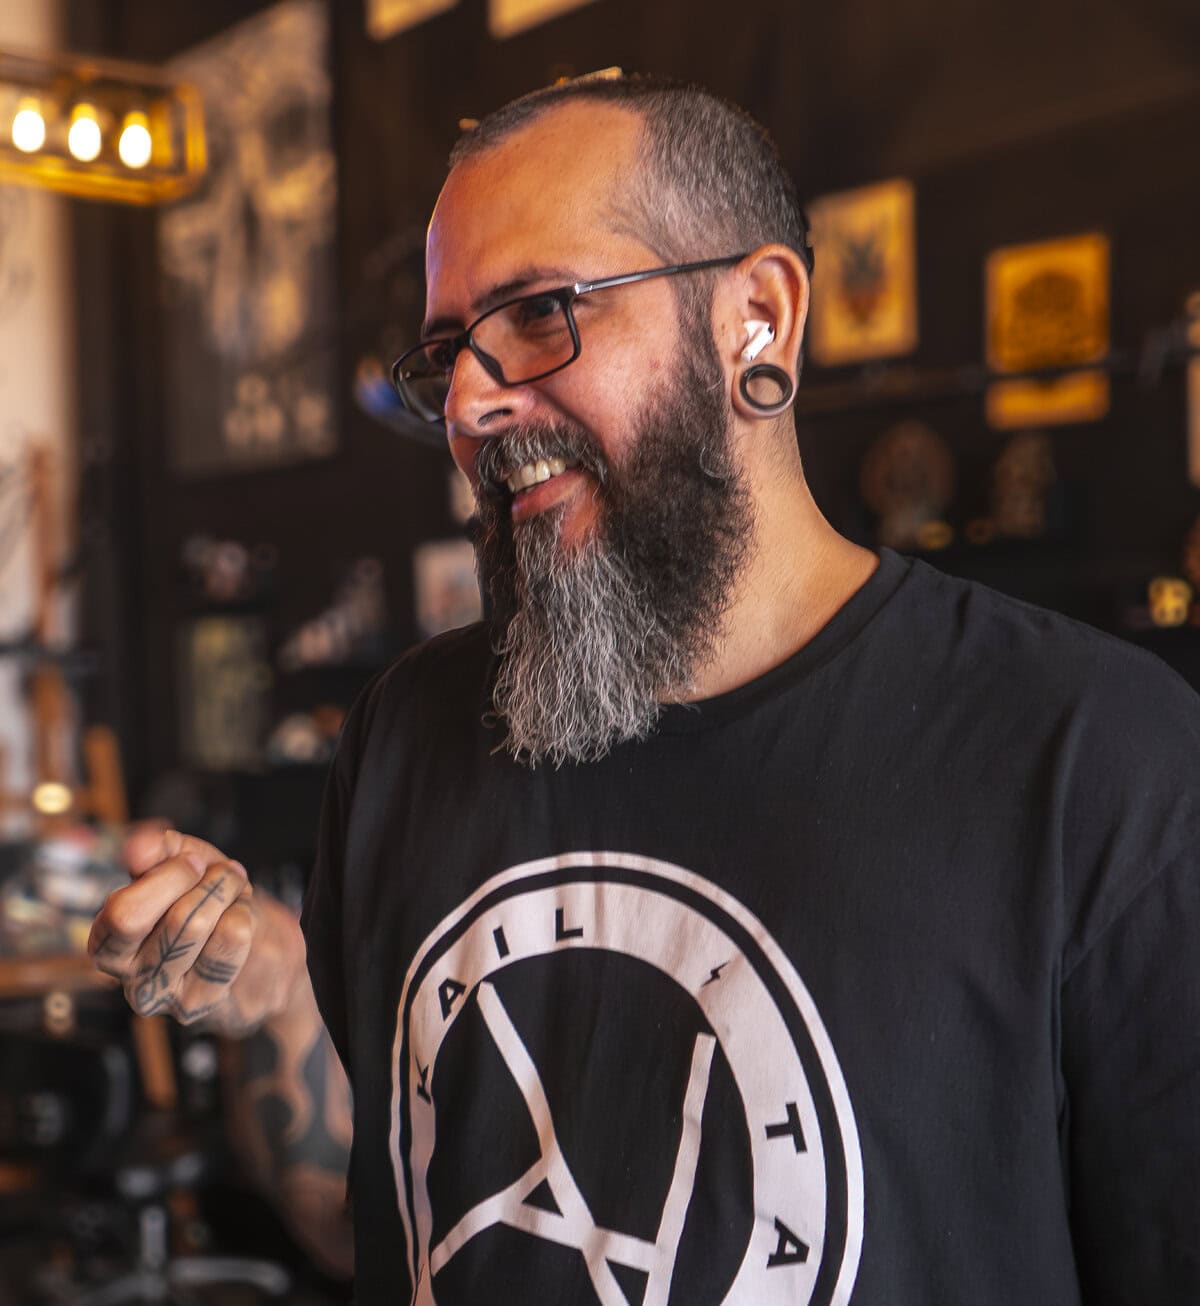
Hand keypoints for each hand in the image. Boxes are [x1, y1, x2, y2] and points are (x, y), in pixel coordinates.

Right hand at [89, 825, 267, 1030]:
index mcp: (108, 938)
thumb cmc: (209, 902)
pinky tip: (243, 921)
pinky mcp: (198, 1004)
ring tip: (235, 893)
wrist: (257, 948)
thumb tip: (139, 847)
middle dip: (205, 884)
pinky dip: (244, 915)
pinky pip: (230, 939)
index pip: (124, 912)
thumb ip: (159, 850)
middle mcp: (126, 975)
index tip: (195, 861)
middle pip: (165, 919)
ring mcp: (162, 994)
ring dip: (229, 894)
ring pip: (197, 925)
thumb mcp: (185, 864)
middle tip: (224, 874)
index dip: (169, 875)